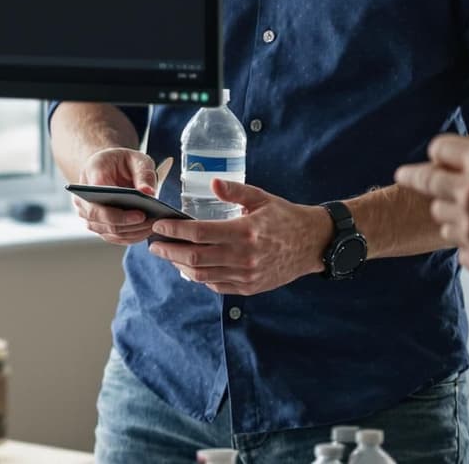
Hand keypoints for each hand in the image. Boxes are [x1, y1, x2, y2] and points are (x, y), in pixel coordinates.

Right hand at [71, 147, 163, 246]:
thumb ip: (144, 173)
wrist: (110, 168)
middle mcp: (83, 197)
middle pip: (100, 217)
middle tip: (150, 223)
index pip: (98, 194)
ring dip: (131, 232)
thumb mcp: (137, 159)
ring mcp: (88, 214)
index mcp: (91, 172)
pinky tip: (146, 232)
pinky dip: (130, 237)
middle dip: (126, 223)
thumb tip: (149, 192)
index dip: (118, 209)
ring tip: (152, 227)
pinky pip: (112, 237)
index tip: (141, 214)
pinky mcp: (97, 225)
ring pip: (106, 230)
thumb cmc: (123, 162)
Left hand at [147, 180, 329, 294]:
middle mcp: (244, 257)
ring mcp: (247, 275)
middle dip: (169, 251)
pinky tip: (190, 267)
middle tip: (155, 244)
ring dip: (180, 265)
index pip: (199, 233)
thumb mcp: (261, 198)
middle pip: (195, 258)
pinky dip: (199, 277)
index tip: (159, 226)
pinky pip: (216, 285)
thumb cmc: (285, 217)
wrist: (313, 244)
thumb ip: (234, 190)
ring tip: (169, 254)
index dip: (174, 231)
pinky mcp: (250, 287)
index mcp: (244, 231)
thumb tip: (211, 182)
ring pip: (202, 275)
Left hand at [394, 69, 468, 283]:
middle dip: (417, 176)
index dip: (442, 150)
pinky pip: (458, 246)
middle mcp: (468, 193)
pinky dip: (467, 240)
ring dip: (447, 209)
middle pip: (426, 181)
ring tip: (458, 208)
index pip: (438, 148)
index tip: (441, 154)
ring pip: (440, 215)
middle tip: (406, 176)